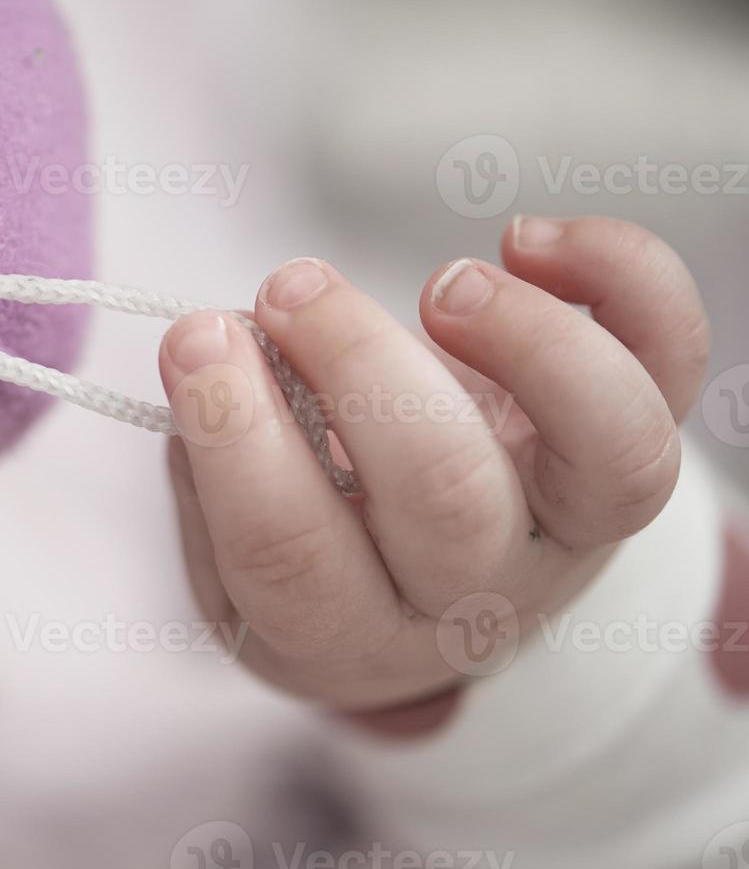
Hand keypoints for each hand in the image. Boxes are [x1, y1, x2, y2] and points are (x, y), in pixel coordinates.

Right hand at [161, 217, 709, 710]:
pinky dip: (620, 276)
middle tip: (287, 289)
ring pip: (611, 453)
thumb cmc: (319, 542)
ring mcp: (571, 525)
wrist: (446, 589)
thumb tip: (219, 349)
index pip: (293, 557)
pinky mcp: (628, 447)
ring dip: (525, 341)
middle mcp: (476, 593)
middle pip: (447, 498)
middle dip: (357, 366)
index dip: (238, 440)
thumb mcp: (233, 540)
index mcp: (349, 629)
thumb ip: (213, 461)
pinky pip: (671, 359)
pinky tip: (524, 239)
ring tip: (439, 287)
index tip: (196, 336)